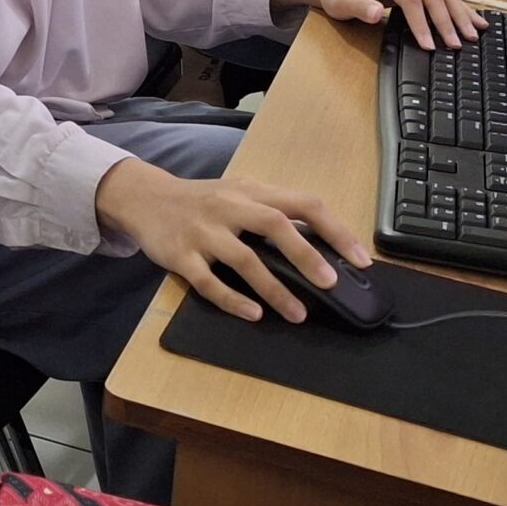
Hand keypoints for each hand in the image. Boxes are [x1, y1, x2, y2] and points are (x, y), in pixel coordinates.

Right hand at [95, 160, 367, 324]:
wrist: (145, 199)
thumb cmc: (203, 201)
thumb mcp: (239, 194)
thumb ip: (274, 212)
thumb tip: (323, 245)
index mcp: (251, 191)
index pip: (303, 203)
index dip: (335, 230)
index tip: (361, 260)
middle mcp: (229, 206)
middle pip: (275, 225)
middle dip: (306, 255)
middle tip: (331, 283)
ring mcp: (204, 231)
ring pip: (244, 258)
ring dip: (274, 288)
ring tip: (298, 314)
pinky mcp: (180, 255)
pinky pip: (208, 281)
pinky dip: (232, 299)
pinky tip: (253, 314)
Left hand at [273, 0, 484, 50]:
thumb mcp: (341, 2)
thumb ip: (359, 7)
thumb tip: (376, 12)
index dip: (421, 23)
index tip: (429, 45)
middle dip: (447, 21)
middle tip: (458, 44)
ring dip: (460, 13)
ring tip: (475, 33)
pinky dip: (459, 7)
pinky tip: (474, 19)